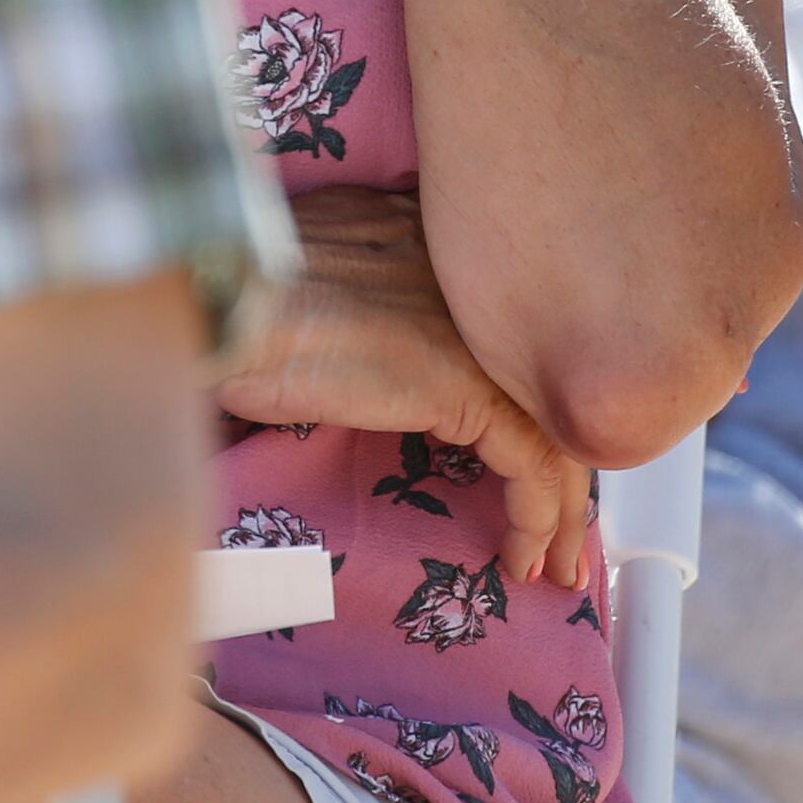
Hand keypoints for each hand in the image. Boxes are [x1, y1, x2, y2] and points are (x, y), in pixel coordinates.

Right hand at [212, 185, 597, 589]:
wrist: (233, 299)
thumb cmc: (248, 294)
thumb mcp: (315, 272)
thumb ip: (358, 288)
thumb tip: (354, 329)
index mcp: (444, 242)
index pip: (516, 335)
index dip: (530, 396)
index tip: (528, 453)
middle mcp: (479, 281)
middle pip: (551, 381)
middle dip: (568, 460)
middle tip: (570, 524)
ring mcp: (481, 332)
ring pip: (557, 426)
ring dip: (564, 506)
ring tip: (556, 561)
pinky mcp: (471, 387)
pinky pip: (531, 466)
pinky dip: (534, 519)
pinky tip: (520, 558)